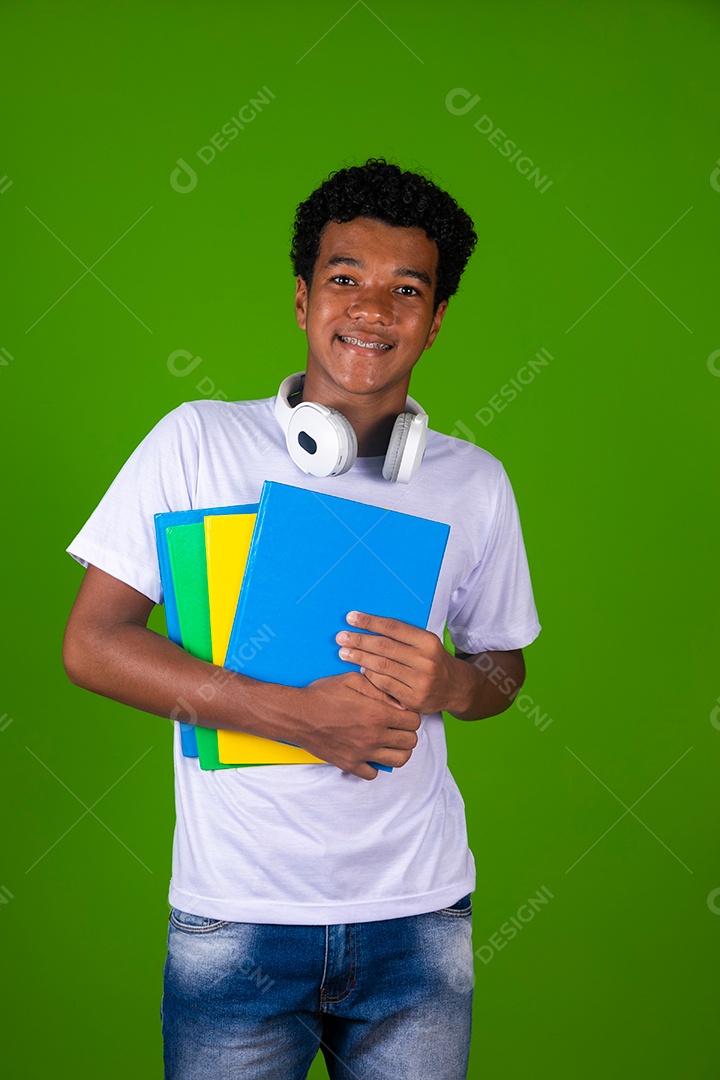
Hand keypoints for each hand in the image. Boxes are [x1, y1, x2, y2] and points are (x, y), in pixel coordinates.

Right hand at [297, 671, 420, 780]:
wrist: (297, 715)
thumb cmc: (323, 694)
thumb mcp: (353, 680)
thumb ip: (380, 689)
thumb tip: (401, 702)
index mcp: (377, 714)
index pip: (414, 721)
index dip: (411, 715)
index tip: (402, 712)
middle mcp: (373, 736)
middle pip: (411, 742)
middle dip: (408, 732)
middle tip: (398, 726)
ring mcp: (362, 753)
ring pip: (399, 760)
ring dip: (398, 750)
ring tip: (390, 741)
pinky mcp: (349, 764)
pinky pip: (373, 773)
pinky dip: (376, 765)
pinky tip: (370, 752)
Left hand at [336, 610, 469, 715]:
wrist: (456, 688)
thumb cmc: (434, 661)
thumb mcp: (426, 644)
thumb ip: (402, 637)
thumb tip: (368, 627)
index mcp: (428, 641)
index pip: (393, 627)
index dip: (370, 621)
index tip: (351, 617)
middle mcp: (426, 660)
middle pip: (385, 647)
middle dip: (359, 640)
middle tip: (341, 637)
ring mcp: (421, 681)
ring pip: (382, 666)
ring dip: (359, 658)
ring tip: (344, 652)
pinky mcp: (414, 699)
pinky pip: (385, 685)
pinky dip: (369, 676)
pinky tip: (360, 670)